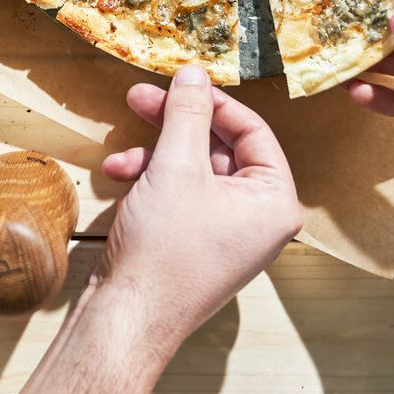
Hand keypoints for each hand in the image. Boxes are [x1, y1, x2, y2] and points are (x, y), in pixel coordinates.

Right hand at [96, 67, 301, 347]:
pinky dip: (150, 179)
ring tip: (121, 146)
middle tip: (140, 97)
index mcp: (274, 202)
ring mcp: (226, 233)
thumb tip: (195, 72)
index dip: (212, 101)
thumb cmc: (164, 253)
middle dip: (175, 123)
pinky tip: (118, 175)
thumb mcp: (177, 166)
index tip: (180, 81)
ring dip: (155, 152)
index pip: (253, 130)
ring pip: (193, 169)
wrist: (127, 321)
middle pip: (220, 147)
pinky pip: (179, 194)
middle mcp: (258, 218)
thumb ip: (188, 112)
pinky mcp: (195, 243)